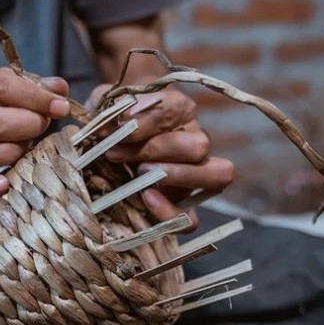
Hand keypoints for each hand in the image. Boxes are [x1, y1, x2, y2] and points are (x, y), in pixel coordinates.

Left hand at [89, 84, 235, 227]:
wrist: (107, 146)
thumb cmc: (110, 122)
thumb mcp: (106, 106)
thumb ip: (113, 105)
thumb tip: (122, 119)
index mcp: (180, 110)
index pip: (178, 108)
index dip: (146, 119)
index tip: (117, 127)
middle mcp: (195, 140)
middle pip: (200, 144)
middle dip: (157, 149)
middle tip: (120, 154)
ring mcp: (194, 175)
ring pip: (216, 175)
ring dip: (178, 175)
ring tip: (140, 173)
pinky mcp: (182, 206)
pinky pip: (191, 219)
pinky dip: (170, 213)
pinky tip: (146, 200)